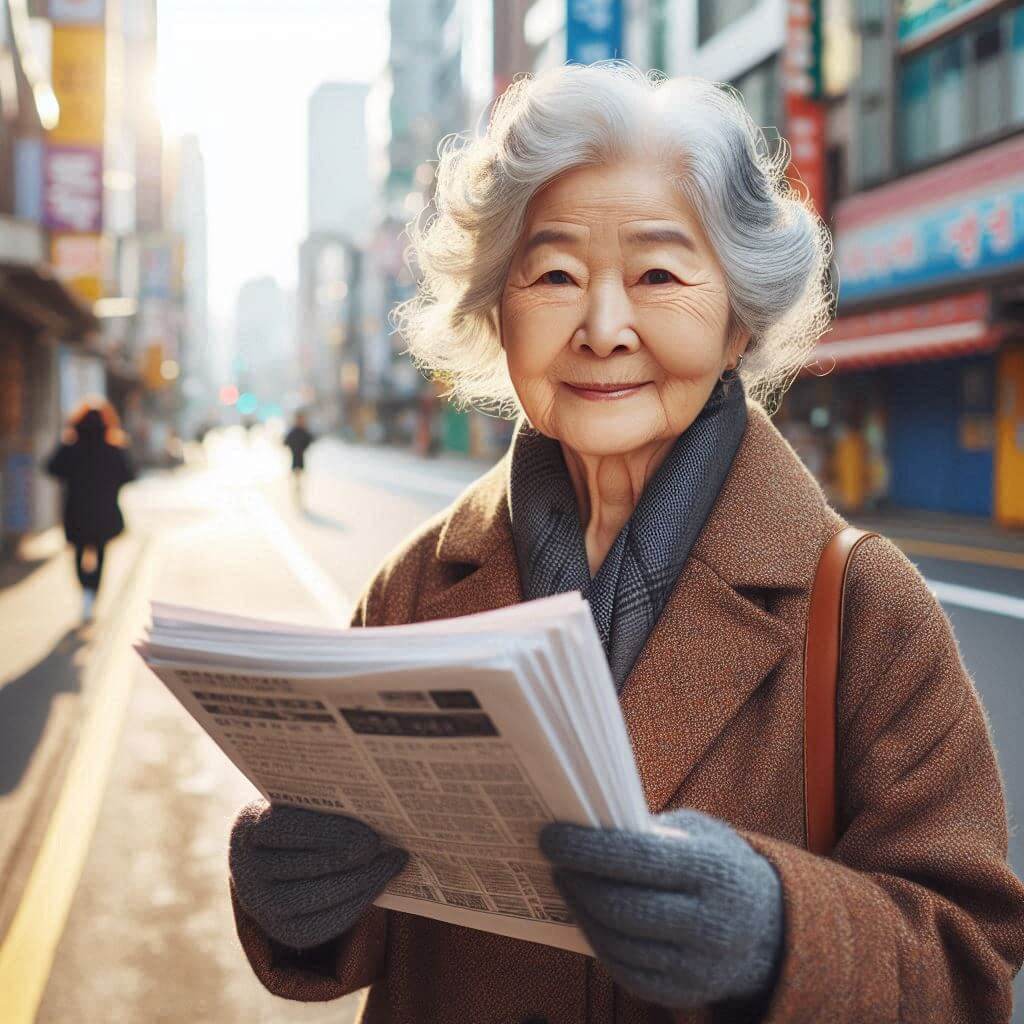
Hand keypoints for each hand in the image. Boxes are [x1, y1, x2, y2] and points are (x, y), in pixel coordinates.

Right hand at [229, 801, 407, 949]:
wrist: (270, 860)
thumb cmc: (294, 820)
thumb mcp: (295, 805)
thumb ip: (320, 804)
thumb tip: (370, 806)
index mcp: (249, 828)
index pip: (288, 829)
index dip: (331, 832)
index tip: (368, 831)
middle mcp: (248, 872)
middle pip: (307, 865)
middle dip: (351, 857)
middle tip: (384, 847)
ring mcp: (262, 907)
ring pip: (319, 896)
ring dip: (362, 880)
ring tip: (392, 863)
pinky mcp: (284, 932)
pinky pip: (325, 924)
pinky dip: (357, 904)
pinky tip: (379, 885)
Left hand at [540, 808, 782, 1009]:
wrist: (771, 931)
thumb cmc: (719, 866)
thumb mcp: (700, 834)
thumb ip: (652, 832)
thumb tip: (590, 828)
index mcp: (712, 872)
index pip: (638, 859)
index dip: (587, 848)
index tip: (549, 836)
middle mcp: (709, 924)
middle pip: (621, 906)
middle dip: (578, 881)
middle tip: (553, 858)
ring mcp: (697, 966)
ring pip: (617, 942)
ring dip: (581, 910)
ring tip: (566, 881)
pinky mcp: (683, 994)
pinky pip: (624, 970)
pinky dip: (597, 941)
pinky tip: (586, 915)